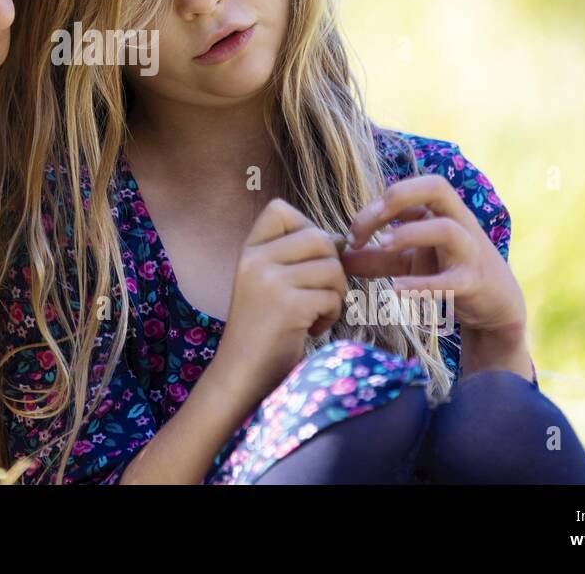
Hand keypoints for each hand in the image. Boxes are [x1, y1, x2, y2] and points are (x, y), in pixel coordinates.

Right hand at [214, 198, 347, 408]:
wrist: (241, 374)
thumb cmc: (263, 329)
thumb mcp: (269, 283)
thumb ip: (297, 257)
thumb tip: (343, 239)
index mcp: (248, 250)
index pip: (280, 209)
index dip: (304, 228)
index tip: (303, 261)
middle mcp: (254, 260)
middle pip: (318, 237)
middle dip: (331, 266)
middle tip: (318, 294)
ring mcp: (268, 282)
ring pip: (332, 268)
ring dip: (334, 294)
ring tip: (314, 313)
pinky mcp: (287, 306)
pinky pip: (331, 297)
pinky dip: (330, 315)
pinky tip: (312, 329)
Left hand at [341, 175, 526, 342]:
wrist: (494, 307)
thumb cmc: (447, 273)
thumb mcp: (409, 262)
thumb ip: (375, 259)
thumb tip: (340, 258)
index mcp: (441, 211)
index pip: (407, 189)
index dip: (375, 206)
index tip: (352, 236)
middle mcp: (458, 222)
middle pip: (436, 186)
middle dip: (397, 197)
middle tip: (369, 225)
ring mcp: (470, 251)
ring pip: (447, 229)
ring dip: (410, 234)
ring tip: (382, 246)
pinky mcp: (474, 282)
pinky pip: (451, 280)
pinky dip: (423, 284)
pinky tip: (396, 290)